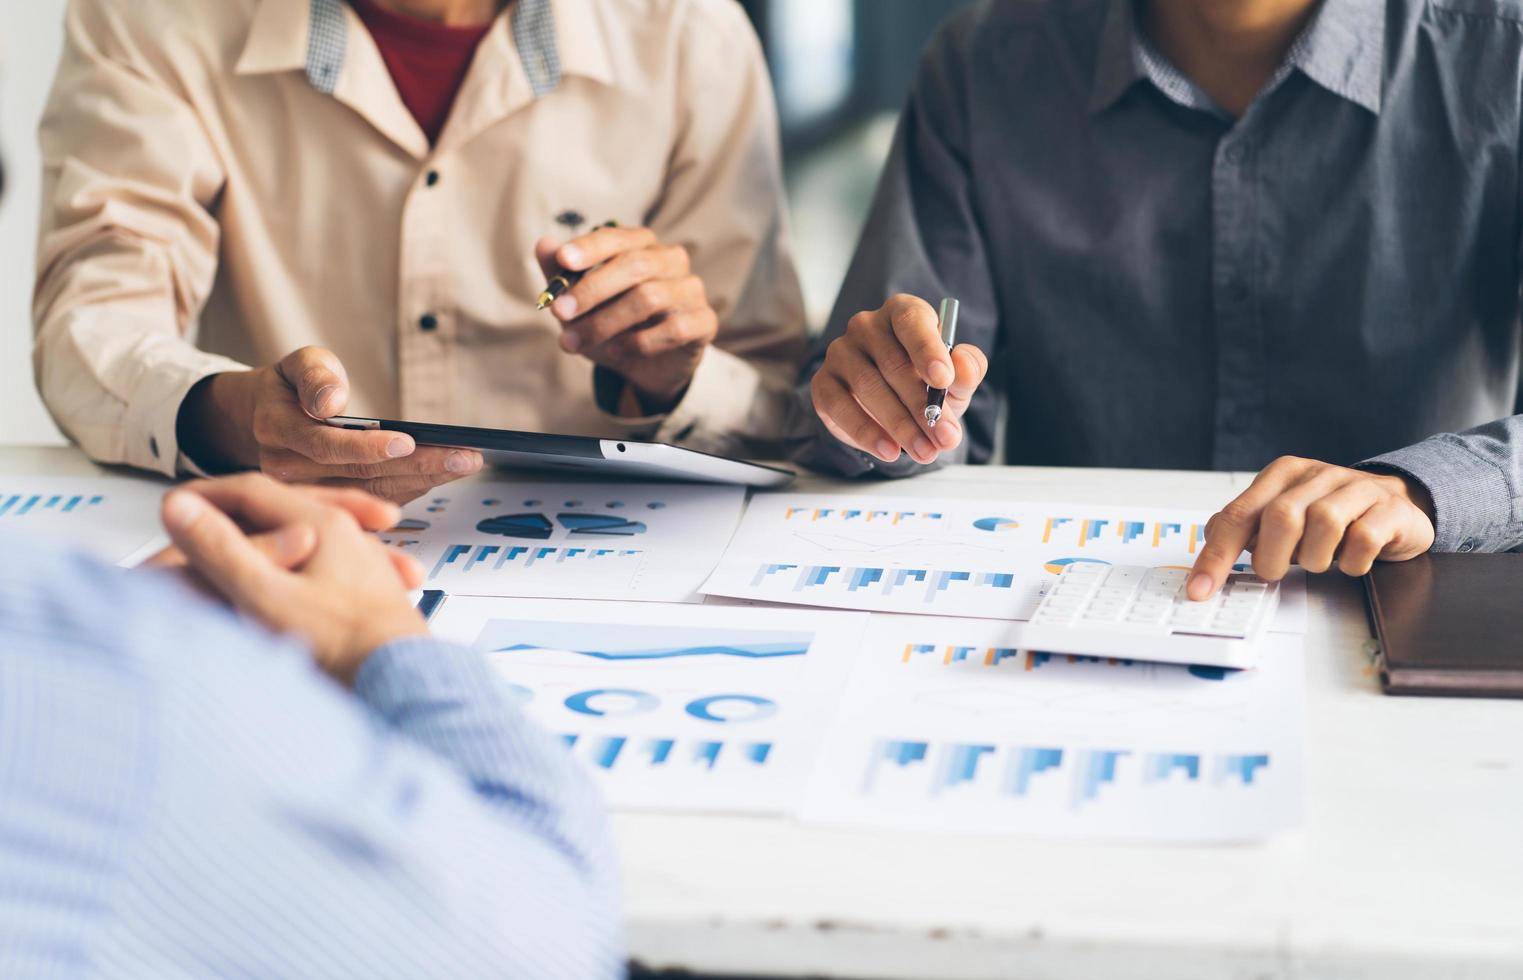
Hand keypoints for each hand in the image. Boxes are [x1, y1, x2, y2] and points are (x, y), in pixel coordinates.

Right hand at [159, 474, 429, 683]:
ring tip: (244, 538)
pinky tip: (294, 577)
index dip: (205, 497)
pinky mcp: (372, 591)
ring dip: (273, 532)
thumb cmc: (340, 647)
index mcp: (321, 525)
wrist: (403, 682)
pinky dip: (299, 561)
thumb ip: (221, 550)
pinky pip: (328, 561)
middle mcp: (349, 534)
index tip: (174, 506)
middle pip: (284, 505)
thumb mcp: (265, 597)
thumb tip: (179, 508)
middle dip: (239, 510)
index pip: (251, 491)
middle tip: (204, 516)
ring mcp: (364, 561)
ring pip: (309, 532)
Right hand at [177, 346, 482, 503]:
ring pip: (374, 493)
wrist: (262, 421)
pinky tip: (446, 475)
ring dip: (425, 480)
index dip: (367, 446)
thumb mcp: (298, 365)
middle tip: (466, 457)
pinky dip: (415, 489)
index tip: (409, 442)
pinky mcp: (331, 505)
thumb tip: (332, 399)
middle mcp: (290, 472)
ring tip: (466, 464)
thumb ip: (315, 375)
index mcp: (279, 432)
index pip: (326, 446)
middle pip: (361, 475)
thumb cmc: (289, 388)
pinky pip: (377, 501)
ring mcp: (310, 495)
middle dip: (419, 466)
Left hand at [536, 226, 716, 411]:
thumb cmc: (612, 326)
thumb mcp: (581, 304)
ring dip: (605, 322)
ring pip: (650, 298)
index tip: (563, 260)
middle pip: (635, 266)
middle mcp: (671, 261)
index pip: (617, 238)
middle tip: (559, 312)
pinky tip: (616, 351)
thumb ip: (563, 275)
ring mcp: (691, 290)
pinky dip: (640, 342)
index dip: (591, 247)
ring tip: (575, 343)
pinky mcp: (704, 322)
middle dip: (592, 290)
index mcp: (642, 247)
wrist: (646, 368)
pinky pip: (675, 328)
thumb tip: (544, 244)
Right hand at [811, 294, 987, 463]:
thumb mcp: (956, 378)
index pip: (911, 321)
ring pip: (868, 387)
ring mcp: (840, 352)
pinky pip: (840, 406)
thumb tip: (962, 366)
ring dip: (900, 425)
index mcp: (902, 313)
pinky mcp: (823, 383)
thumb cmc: (927, 382)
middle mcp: (866, 326)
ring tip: (924, 451)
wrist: (894, 408)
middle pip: (893, 363)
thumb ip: (967, 369)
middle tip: (944, 436)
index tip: (943, 380)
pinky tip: (889, 450)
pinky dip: (865, 432)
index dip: (927, 349)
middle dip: (922, 406)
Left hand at [1187, 456, 1436, 599]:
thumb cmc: (1330, 514)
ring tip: (1319, 562)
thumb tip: (1211, 544)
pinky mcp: (1389, 509)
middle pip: (1281, 516)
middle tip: (1275, 572)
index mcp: (1282, 476)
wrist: (1397, 503)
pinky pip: (1364, 539)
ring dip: (1315, 558)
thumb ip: (1248, 527)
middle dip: (1272, 557)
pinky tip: (1351, 561)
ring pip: (1324, 524)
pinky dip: (1352, 561)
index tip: (1200, 590)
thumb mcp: (1284, 515)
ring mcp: (1357, 488)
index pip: (1239, 515)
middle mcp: (1316, 476)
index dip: (1217, 555)